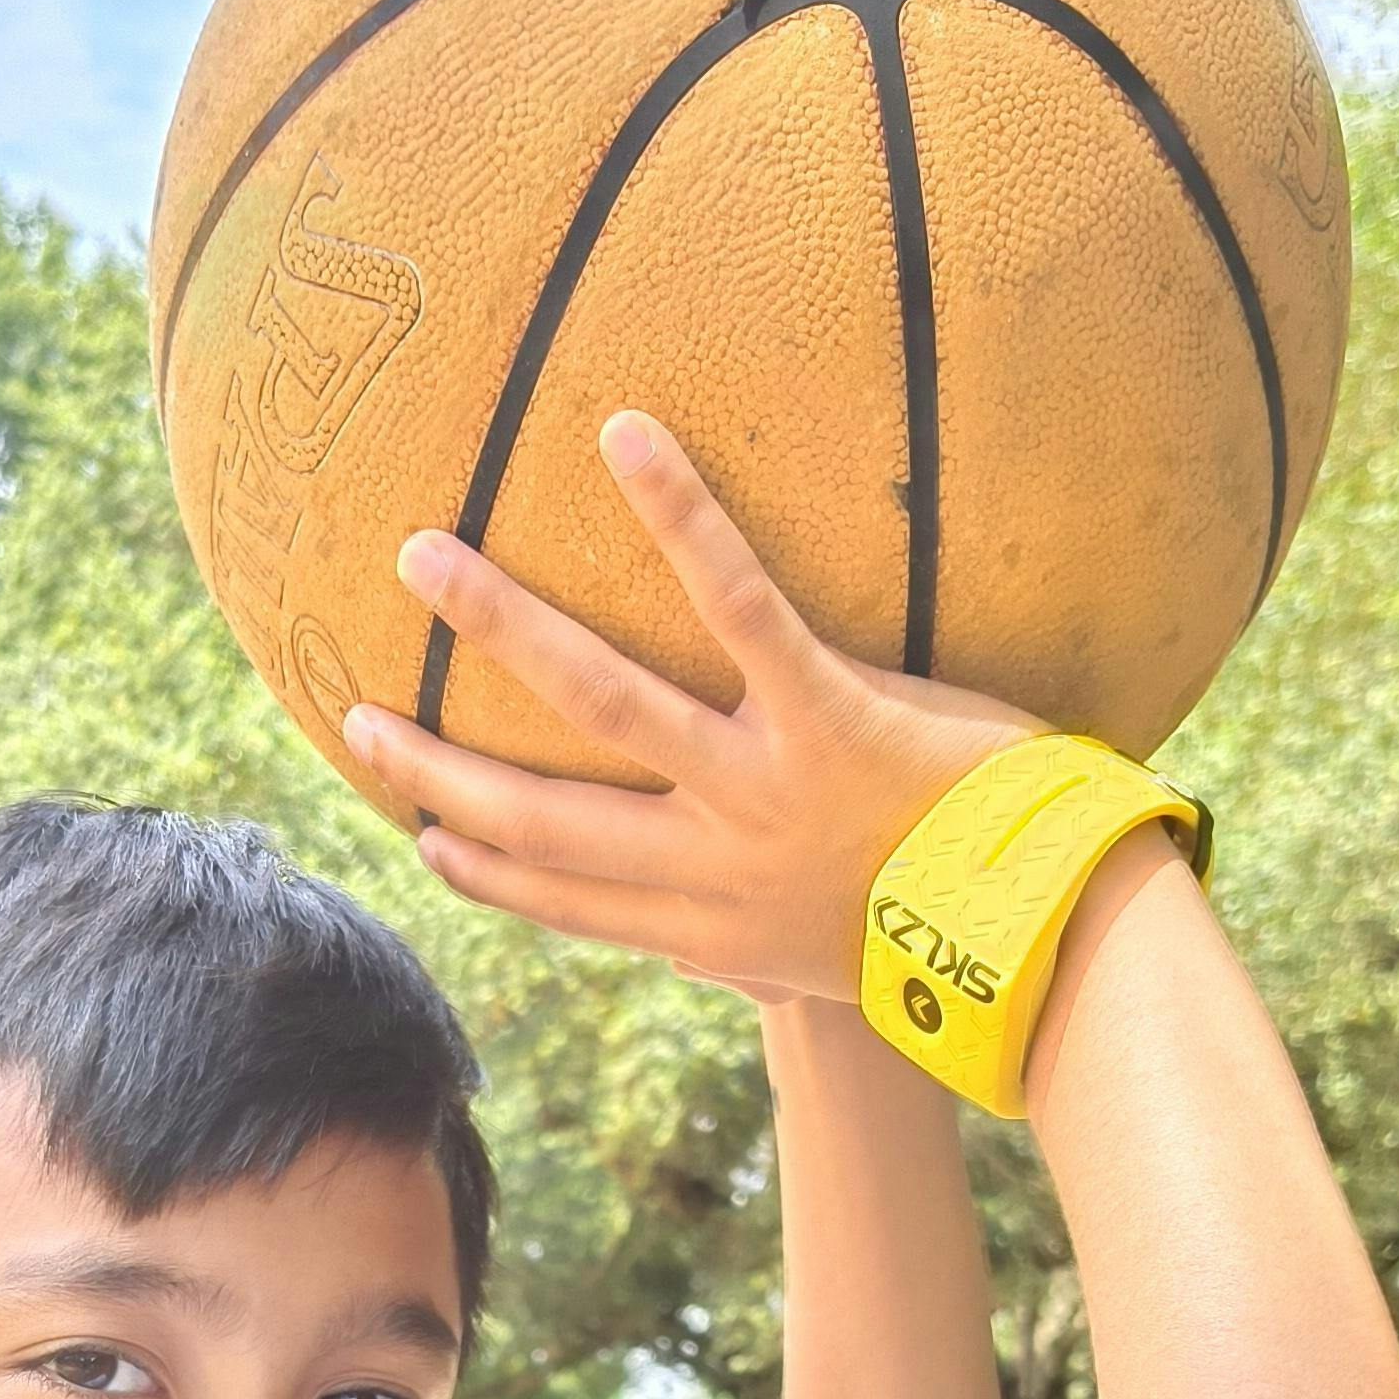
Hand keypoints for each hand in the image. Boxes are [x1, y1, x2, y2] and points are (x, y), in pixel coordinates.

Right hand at [340, 412, 1032, 1002]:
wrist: (1046, 943)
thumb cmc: (958, 941)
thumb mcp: (842, 962)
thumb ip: (776, 935)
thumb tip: (740, 942)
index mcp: (714, 928)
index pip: (570, 899)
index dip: (487, 873)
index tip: (423, 837)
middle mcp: (715, 863)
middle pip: (542, 815)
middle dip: (440, 765)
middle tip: (352, 714)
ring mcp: (763, 787)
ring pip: (603, 703)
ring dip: (504, 624)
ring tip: (424, 555)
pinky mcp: (829, 716)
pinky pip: (740, 603)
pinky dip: (681, 516)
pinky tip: (623, 436)